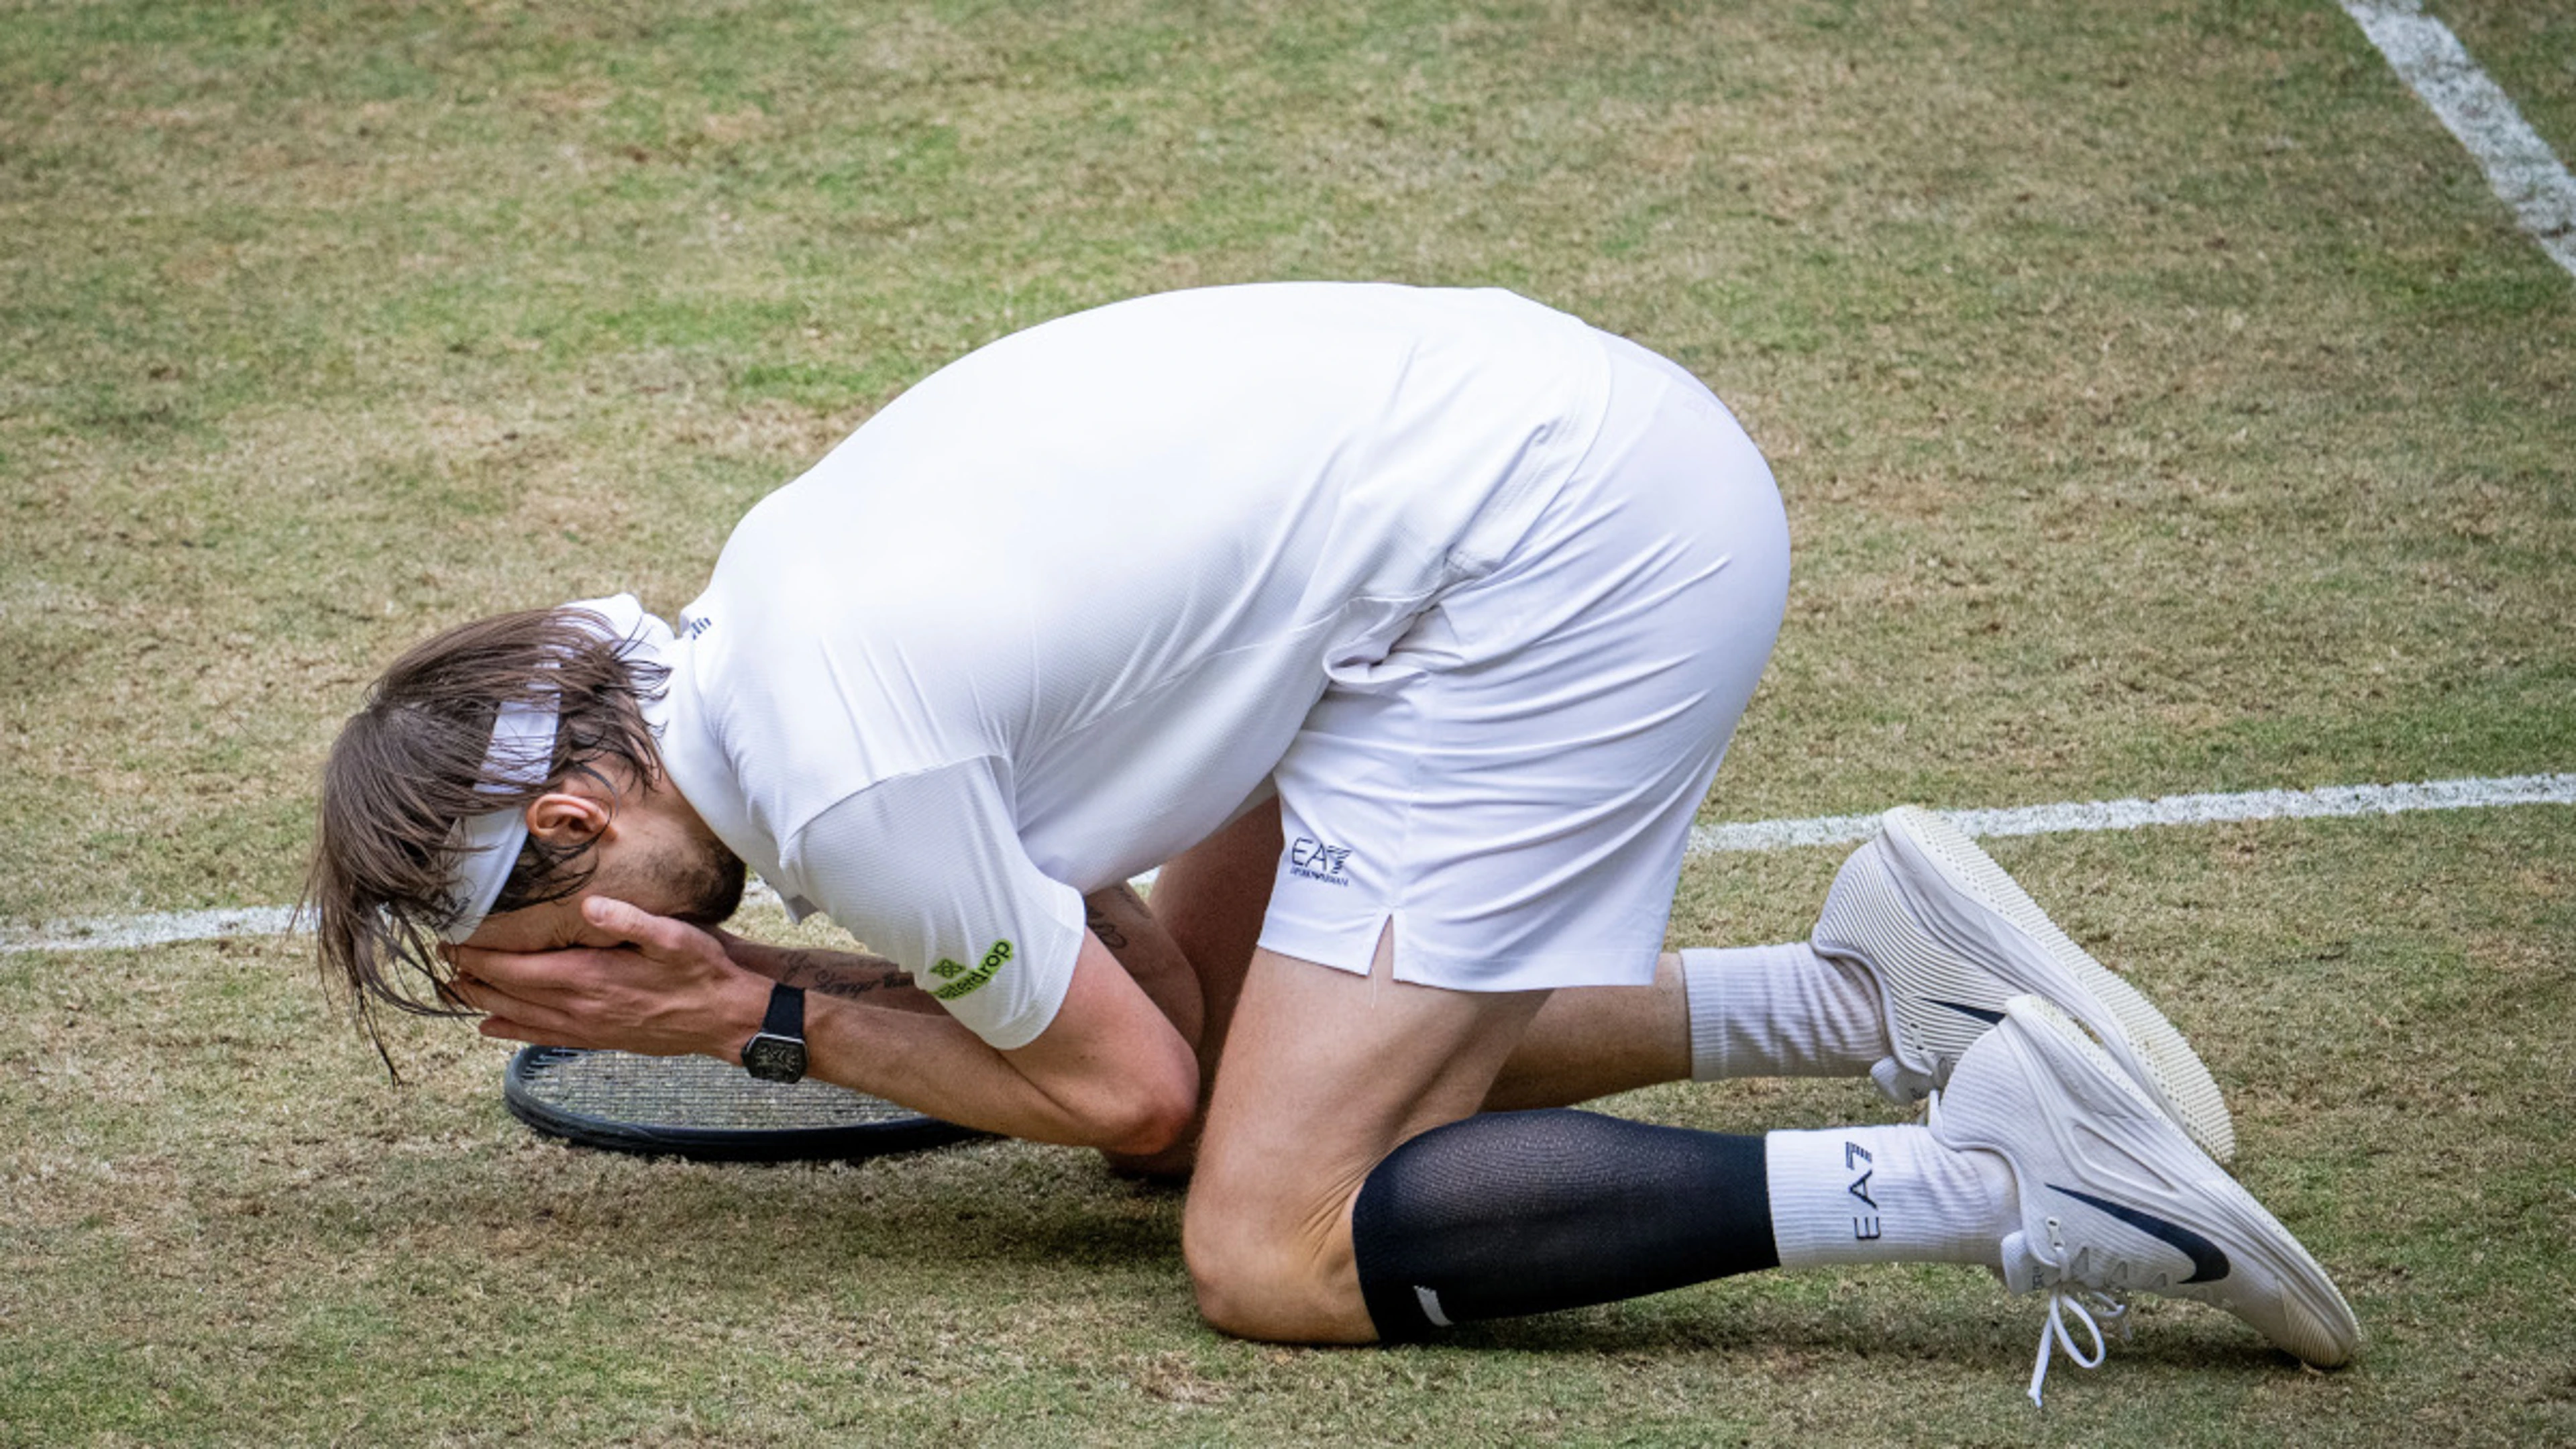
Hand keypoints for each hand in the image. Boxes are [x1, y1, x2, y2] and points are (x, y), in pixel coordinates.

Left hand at [448, 897, 771, 1059]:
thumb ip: (630, 921)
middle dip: (468, 975)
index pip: (516, 968)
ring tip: (451, 986)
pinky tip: (489, 1027)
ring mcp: (586, 1028)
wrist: (727, 1018)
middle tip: (440, 956)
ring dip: (480, 1000)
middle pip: (507, 993)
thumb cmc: (702, 971)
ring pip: (517, 1017)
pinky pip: (540, 1037)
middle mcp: (579, 1008)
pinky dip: (509, 1031)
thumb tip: (588, 906)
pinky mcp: (596, 1039)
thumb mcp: (675, 937)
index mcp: (589, 978)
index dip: (478, 956)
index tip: (450, 940)